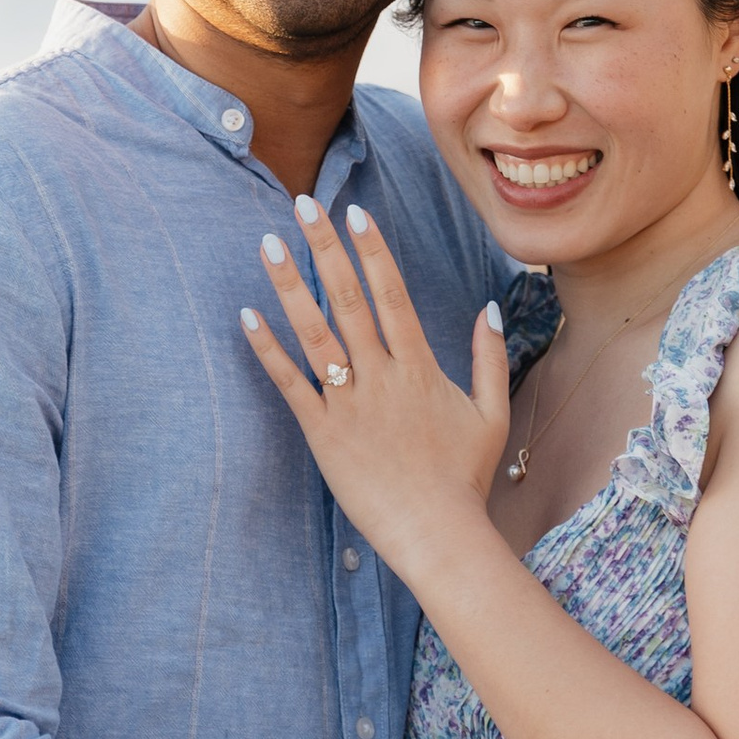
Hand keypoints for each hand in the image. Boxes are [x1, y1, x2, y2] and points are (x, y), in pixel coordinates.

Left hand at [241, 195, 508, 570]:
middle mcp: (381, 375)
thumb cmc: (465, 477)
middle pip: (348, 298)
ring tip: (268, 244)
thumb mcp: (491, 412)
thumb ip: (489, 357)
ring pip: (314, 332)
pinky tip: (247, 315)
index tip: (355, 212)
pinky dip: (267, 349)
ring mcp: (349, 403)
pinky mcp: (322, 433)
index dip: (372, 250)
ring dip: (289, 285)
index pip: (392, 293)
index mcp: (419, 366)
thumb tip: (489, 308)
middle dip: (324, 247)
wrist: (438, 534)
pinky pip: (290, 384)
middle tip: (302, 204)